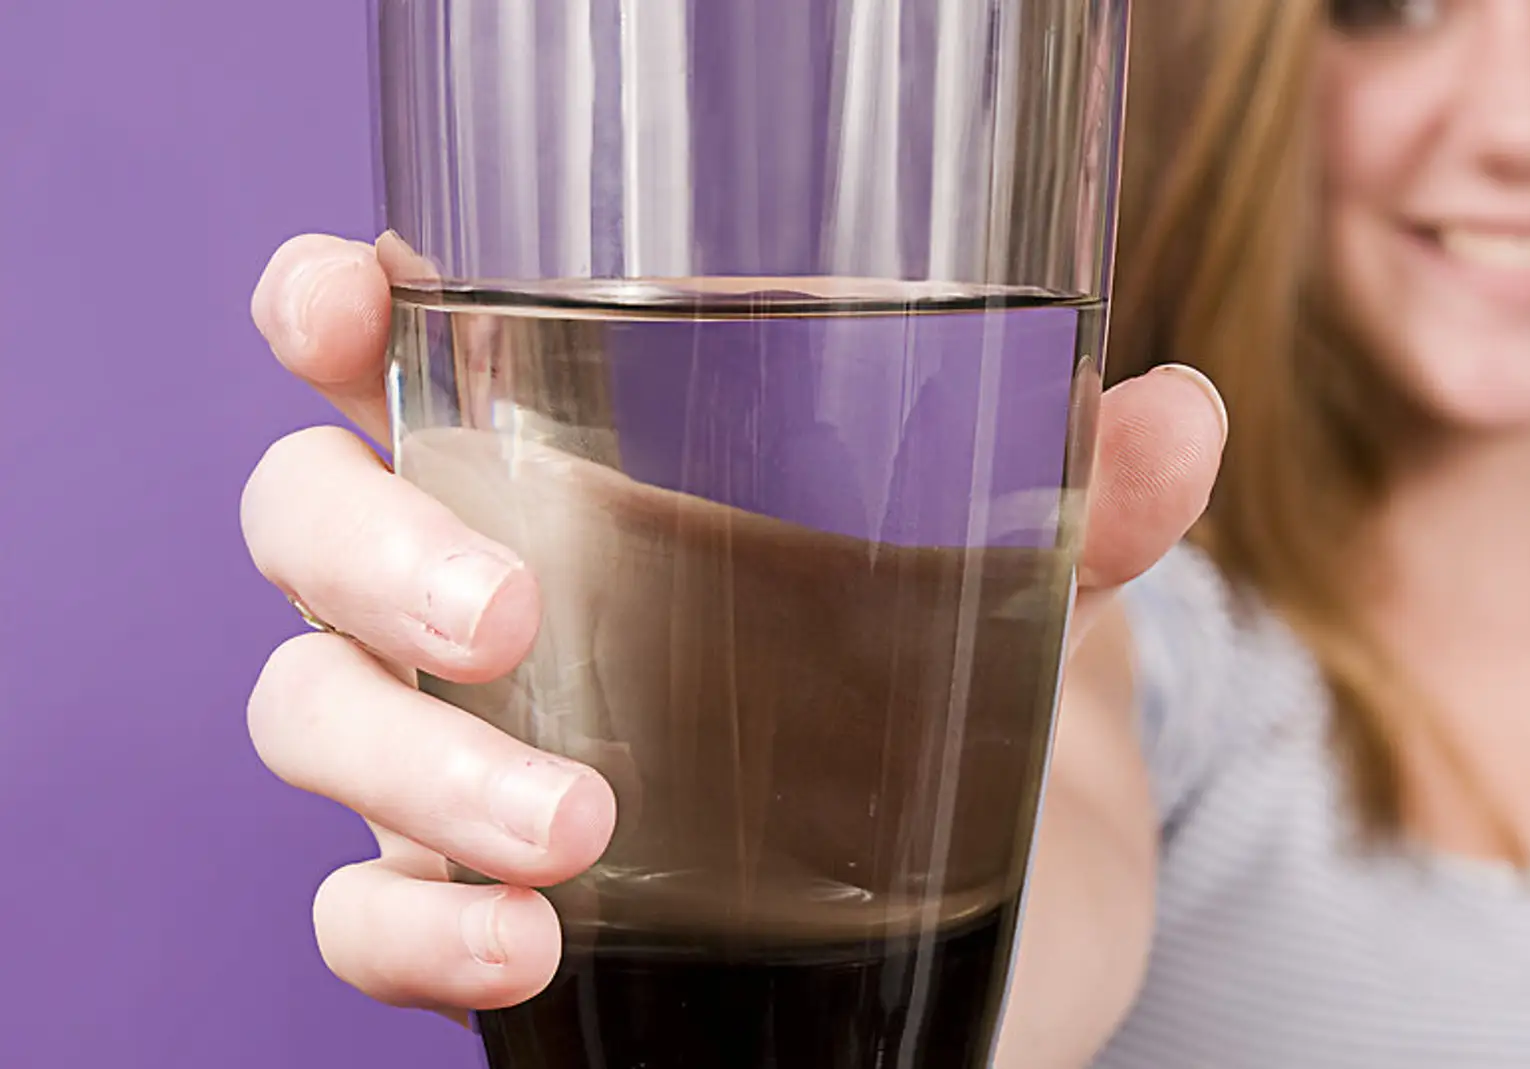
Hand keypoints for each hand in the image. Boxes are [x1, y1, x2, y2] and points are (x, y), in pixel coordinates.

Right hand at [240, 233, 1227, 1017]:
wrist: (991, 894)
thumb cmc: (941, 683)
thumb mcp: (1013, 577)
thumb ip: (1083, 499)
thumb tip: (1179, 417)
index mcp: (579, 473)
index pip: (399, 364)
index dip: (330, 322)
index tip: (340, 306)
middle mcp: (487, 598)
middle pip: (310, 529)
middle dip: (368, 551)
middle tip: (507, 612)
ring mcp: (469, 754)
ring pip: (312, 720)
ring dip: (415, 768)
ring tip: (578, 824)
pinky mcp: (492, 902)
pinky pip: (365, 914)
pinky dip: (415, 931)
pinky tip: (526, 944)